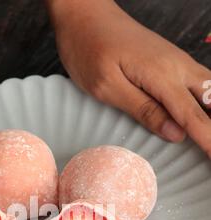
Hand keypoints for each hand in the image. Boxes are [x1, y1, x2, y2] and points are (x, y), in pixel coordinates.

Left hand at [46, 0, 210, 155]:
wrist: (85, 14)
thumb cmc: (89, 49)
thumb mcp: (108, 86)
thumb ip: (143, 110)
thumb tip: (176, 133)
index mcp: (162, 75)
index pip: (193, 116)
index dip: (208, 141)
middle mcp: (177, 66)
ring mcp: (176, 61)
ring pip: (210, 91)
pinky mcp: (170, 61)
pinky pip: (199, 83)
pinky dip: (207, 102)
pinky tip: (205, 114)